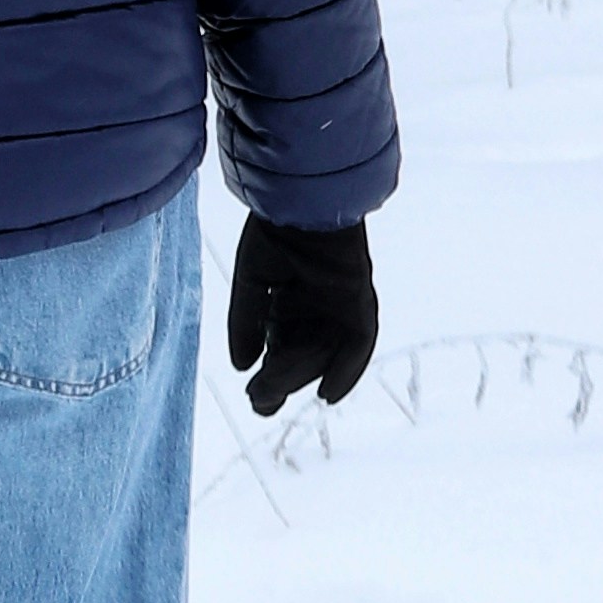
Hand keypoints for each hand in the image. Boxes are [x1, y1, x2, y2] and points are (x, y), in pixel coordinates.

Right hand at [227, 213, 376, 417]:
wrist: (300, 203)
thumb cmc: (274, 233)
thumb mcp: (251, 283)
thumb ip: (247, 325)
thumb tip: (242, 366)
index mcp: (289, 304)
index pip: (282, 350)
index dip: (271, 378)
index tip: (256, 399)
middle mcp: (316, 310)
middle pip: (302, 357)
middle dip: (282, 381)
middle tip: (260, 398)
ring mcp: (339, 307)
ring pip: (324, 354)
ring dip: (301, 375)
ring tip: (274, 384)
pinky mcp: (359, 302)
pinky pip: (359, 344)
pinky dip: (347, 371)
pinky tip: (328, 393)